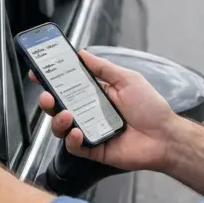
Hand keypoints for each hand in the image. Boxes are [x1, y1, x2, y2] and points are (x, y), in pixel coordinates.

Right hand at [35, 50, 180, 171]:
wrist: (166, 137)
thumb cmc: (151, 107)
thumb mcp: (127, 79)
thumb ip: (103, 68)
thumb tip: (82, 54)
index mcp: (95, 94)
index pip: (67, 85)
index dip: (51, 80)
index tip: (37, 72)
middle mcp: (89, 112)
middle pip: (58, 106)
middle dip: (47, 101)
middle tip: (47, 97)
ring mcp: (90, 130)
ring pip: (61, 126)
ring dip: (58, 120)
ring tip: (66, 115)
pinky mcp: (93, 149)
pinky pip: (74, 146)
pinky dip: (72, 139)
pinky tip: (77, 132)